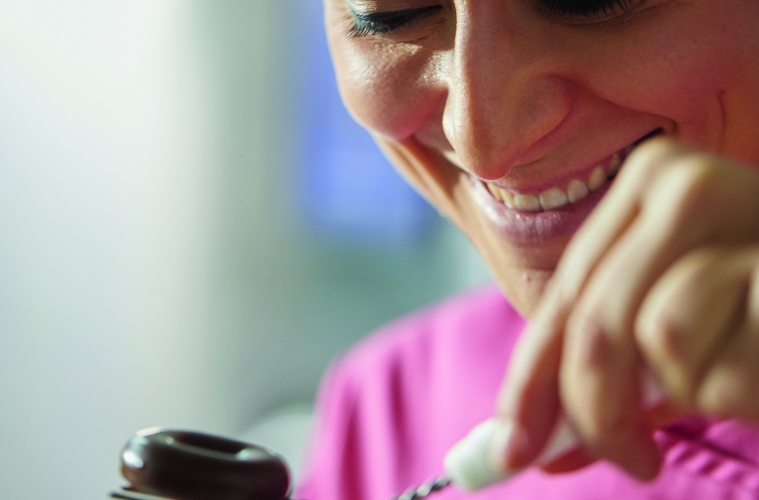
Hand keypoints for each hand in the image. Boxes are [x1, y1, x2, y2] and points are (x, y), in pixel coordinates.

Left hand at [491, 137, 758, 479]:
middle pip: (596, 322)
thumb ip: (604, 368)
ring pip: (661, 335)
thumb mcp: (672, 322)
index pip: (565, 299)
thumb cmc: (754, 312)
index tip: (512, 450)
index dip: (530, 383)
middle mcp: (686, 186)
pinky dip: (739, 392)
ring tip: (732, 377)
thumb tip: (521, 443)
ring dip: (690, 389)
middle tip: (629, 459)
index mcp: (646, 185)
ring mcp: (747, 211)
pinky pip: (727, 364)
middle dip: (596, 411)